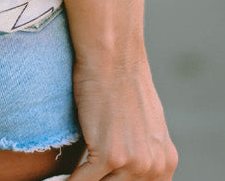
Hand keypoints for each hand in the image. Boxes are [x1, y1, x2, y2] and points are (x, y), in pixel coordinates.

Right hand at [68, 54, 177, 179]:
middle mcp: (155, 167)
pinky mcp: (110, 156)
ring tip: (71, 177)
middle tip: (85, 175)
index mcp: (165, 161)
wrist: (112, 56)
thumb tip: (125, 166)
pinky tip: (59, 180)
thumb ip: (142, 150)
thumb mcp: (144, 123)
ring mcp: (134, 163)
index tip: (102, 178)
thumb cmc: (121, 80)